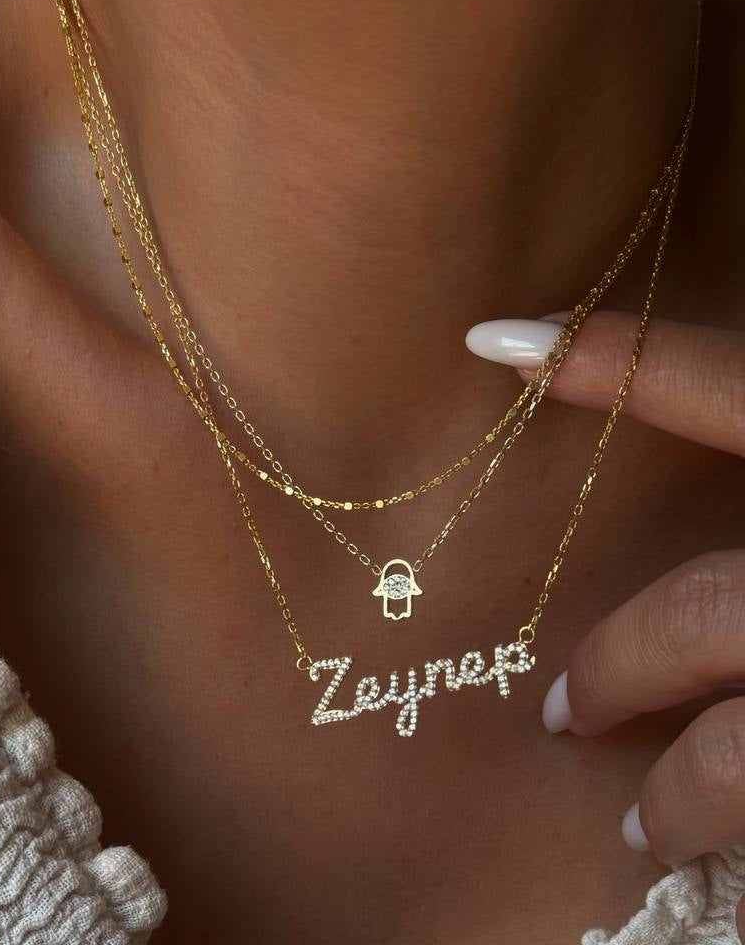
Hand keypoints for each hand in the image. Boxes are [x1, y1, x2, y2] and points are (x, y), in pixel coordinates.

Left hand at [468, 311, 744, 924]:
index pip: (738, 389)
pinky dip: (741, 844)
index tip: (490, 338)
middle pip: (712, 613)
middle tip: (566, 710)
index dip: (619, 360)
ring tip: (643, 827)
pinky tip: (720, 872)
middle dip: (631, 663)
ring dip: (690, 793)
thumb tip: (666, 471)